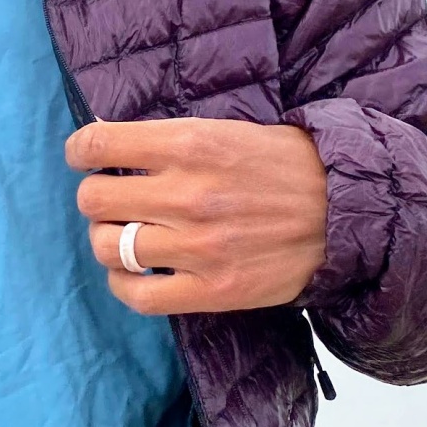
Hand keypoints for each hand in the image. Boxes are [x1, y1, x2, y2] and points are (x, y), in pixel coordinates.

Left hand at [67, 118, 327, 314]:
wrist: (346, 210)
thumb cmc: (284, 165)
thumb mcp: (225, 131)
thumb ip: (169, 140)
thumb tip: (107, 145)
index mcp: (189, 145)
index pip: (97, 145)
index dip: (81, 151)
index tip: (86, 157)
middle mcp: (188, 195)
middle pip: (93, 200)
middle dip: (95, 198)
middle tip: (114, 201)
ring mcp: (199, 247)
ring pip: (106, 247)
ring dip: (106, 240)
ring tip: (125, 236)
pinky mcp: (214, 289)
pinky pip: (138, 295)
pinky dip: (123, 284)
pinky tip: (133, 273)